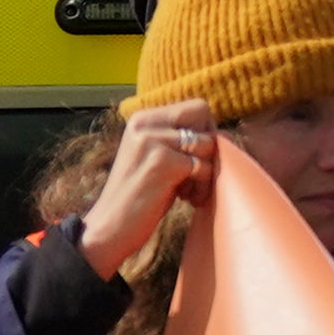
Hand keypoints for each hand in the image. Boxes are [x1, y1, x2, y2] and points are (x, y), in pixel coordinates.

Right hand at [80, 98, 218, 279]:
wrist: (109, 228)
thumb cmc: (140, 196)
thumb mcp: (156, 157)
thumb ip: (179, 140)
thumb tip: (225, 133)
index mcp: (142, 119)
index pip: (196, 107)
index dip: (206, 131)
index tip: (196, 158)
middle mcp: (144, 124)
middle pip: (203, 114)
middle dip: (209, 145)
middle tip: (197, 173)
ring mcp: (152, 141)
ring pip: (207, 144)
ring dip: (205, 171)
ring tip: (188, 190)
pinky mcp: (160, 162)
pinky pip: (202, 167)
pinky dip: (201, 186)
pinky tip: (186, 199)